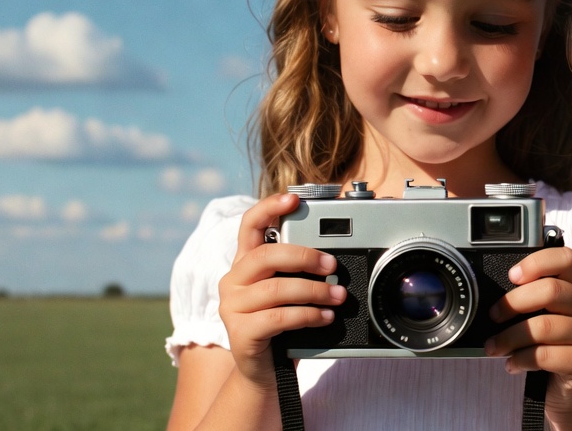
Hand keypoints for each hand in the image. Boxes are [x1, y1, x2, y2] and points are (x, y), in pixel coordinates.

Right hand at [217, 193, 347, 390]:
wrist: (264, 372)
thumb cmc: (281, 326)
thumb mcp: (288, 291)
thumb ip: (296, 271)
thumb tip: (332, 255)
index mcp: (244, 264)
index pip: (249, 225)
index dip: (269, 208)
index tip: (293, 198)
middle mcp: (233, 281)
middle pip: (266, 256)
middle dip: (305, 257)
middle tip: (332, 266)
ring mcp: (232, 307)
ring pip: (276, 289)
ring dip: (314, 291)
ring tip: (338, 297)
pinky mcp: (240, 333)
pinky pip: (279, 317)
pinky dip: (308, 315)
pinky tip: (325, 317)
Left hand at [485, 246, 571, 426]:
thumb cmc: (553, 347)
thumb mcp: (547, 316)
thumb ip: (533, 299)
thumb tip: (495, 295)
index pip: (566, 258)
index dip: (537, 262)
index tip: (511, 275)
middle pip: (551, 290)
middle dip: (513, 302)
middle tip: (493, 315)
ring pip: (543, 326)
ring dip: (509, 337)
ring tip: (493, 346)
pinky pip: (545, 355)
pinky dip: (520, 359)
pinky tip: (512, 364)